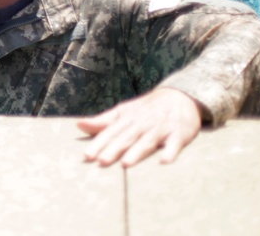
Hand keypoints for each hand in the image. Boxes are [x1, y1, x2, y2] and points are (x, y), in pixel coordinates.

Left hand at [77, 87, 202, 167]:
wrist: (180, 97)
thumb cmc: (146, 109)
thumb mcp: (123, 112)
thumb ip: (102, 121)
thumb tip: (79, 125)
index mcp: (127, 118)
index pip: (110, 132)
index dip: (98, 143)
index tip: (87, 155)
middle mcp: (142, 123)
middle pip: (126, 138)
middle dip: (114, 149)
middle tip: (101, 161)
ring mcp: (160, 128)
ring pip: (147, 141)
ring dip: (137, 152)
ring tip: (126, 164)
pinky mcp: (178, 134)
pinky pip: (174, 144)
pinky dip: (170, 152)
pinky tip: (164, 161)